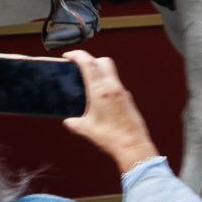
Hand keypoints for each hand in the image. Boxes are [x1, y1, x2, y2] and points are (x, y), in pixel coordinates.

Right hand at [62, 50, 158, 174]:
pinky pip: (114, 84)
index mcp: (100, 91)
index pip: (88, 63)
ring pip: (110, 72)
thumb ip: (74, 123)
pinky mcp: (127, 98)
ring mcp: (122, 91)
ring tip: (87, 82)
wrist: (132, 145)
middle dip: (89, 59)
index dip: (77, 55)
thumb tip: (69, 121)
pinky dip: (105, 84)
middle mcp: (113, 87)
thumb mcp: (86, 129)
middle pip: (102, 61)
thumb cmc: (111, 137)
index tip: (69, 56)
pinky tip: (99, 97)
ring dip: (98, 71)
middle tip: (78, 66)